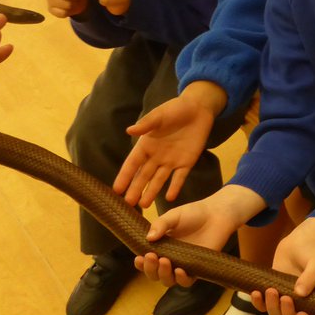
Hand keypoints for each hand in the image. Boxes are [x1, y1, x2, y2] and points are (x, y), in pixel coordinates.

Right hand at [115, 88, 220, 206]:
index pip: (132, 164)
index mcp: (146, 145)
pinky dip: (175, 187)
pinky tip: (169, 198)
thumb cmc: (175, 109)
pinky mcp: (187, 162)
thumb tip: (129, 130)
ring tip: (144, 205)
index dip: (125, 176)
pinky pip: (179, 177)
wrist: (198, 109)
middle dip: (136, 189)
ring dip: (151, 192)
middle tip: (128, 204)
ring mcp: (171, 161)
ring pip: (159, 180)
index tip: (116, 190)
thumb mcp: (159, 115)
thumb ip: (146, 125)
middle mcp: (156, 156)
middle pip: (144, 176)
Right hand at [137, 185, 265, 285]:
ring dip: (163, 274)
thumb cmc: (194, 213)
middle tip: (152, 257)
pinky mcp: (197, 269)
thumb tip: (148, 238)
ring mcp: (183, 265)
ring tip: (164, 261)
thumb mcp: (173, 216)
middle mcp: (170, 258)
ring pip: (168, 280)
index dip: (141, 263)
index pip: (147, 260)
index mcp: (161, 247)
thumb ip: (160, 225)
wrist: (216, 214)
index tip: (138, 258)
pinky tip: (179, 270)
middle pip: (155, 274)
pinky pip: (187, 281)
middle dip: (150, 269)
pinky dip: (181, 279)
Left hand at [251, 218, 314, 314]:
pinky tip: (255, 292)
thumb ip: (310, 277)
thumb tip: (300, 293)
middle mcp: (302, 304)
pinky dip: (258, 302)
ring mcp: (286, 299)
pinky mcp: (273, 291)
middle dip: (287, 314)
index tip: (301, 313)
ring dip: (271, 308)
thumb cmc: (314, 251)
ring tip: (270, 290)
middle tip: (285, 297)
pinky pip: (263, 305)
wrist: (300, 240)